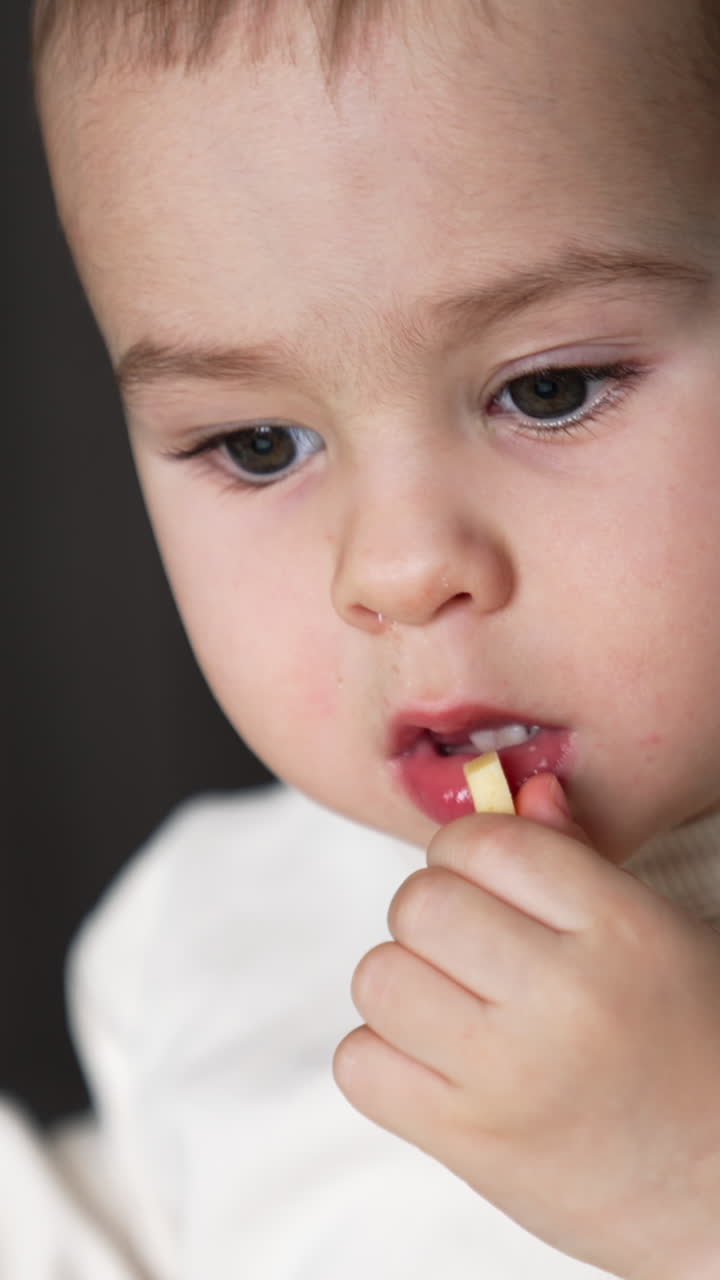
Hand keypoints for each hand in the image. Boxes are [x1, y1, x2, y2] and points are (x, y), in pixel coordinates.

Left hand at [334, 776, 719, 1278]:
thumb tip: (519, 788)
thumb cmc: (690, 1039)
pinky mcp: (470, 1144)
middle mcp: (564, 998)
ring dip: (402, 983)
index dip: (464, 850)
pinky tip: (434, 1062)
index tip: (479, 877)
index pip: (488, 842)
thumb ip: (578, 856)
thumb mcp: (658, 932)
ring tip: (454, 1005)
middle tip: (467, 947)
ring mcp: (510, 1076)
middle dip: (429, 915)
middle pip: (419, 904)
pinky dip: (381, 1057)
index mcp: (621, 930)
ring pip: (378, 976)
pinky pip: (360, 1064)